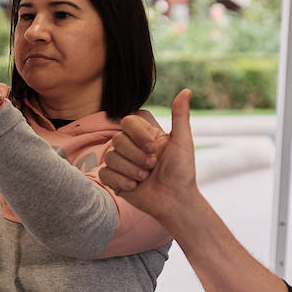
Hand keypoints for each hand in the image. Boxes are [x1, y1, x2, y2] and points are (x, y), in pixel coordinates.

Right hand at [103, 89, 197, 223]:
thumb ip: (180, 116)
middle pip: (117, 140)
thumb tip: (186, 90)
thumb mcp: (183, 142)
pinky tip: (134, 186)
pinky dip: (120, 180)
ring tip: (145, 178)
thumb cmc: (182, 172)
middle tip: (152, 167)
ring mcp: (122, 163)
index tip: (153, 148)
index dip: (137, 134)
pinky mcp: (115, 179)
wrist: (175, 201)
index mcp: (146, 136)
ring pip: (110, 157)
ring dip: (130, 169)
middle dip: (136, 156)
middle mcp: (132, 147)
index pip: (128, 122)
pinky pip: (104, 173)